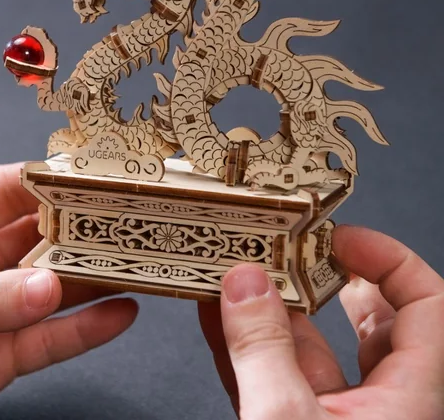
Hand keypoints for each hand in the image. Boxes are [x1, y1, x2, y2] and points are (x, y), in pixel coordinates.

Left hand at [0, 164, 137, 419]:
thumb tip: (46, 286)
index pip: (3, 191)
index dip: (46, 182)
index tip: (89, 179)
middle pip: (37, 238)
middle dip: (79, 231)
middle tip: (123, 224)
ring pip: (52, 288)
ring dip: (92, 278)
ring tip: (133, 265)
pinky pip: (50, 339)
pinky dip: (87, 329)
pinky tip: (120, 314)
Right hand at [199, 225, 443, 418]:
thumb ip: (262, 350)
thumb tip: (244, 284)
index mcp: (410, 400)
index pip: (427, 305)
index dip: (389, 259)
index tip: (339, 238)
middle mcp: (383, 406)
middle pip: (370, 321)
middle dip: (321, 276)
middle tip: (286, 250)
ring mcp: (340, 418)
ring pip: (314, 348)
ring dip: (271, 309)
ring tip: (238, 274)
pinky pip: (277, 374)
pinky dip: (246, 345)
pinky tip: (218, 314)